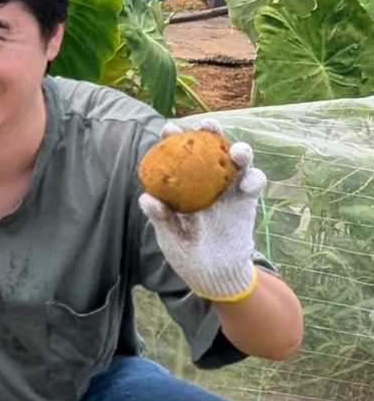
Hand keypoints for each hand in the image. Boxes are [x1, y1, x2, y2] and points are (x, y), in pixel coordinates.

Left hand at [138, 119, 265, 301]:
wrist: (215, 275)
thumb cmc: (186, 254)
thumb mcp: (171, 237)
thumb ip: (161, 217)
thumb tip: (145, 199)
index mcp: (184, 185)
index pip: (178, 156)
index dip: (174, 139)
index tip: (168, 129)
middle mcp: (206, 181)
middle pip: (211, 148)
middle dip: (211, 131)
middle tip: (208, 125)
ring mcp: (228, 188)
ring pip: (237, 160)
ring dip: (241, 150)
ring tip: (238, 152)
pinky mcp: (246, 199)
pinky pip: (254, 181)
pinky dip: (254, 178)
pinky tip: (248, 184)